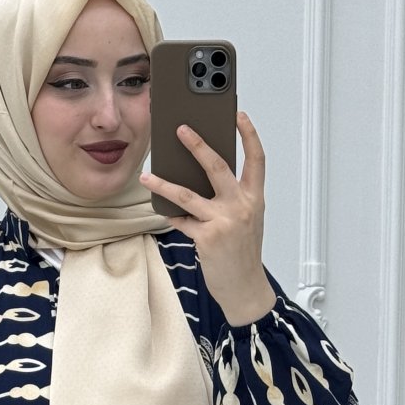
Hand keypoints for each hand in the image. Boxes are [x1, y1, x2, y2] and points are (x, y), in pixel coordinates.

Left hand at [139, 110, 275, 326]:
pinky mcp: (207, 238)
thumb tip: (199, 179)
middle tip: (181, 129)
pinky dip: (169, 214)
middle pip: (217, 166)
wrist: (245, 289)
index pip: (257, 160)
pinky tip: (158, 207)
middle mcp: (241, 206)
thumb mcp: (246, 221)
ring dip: (164, 183)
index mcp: (254, 198)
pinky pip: (181, 220)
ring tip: (147, 174)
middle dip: (197, 144)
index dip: (249, 135)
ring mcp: (224, 222)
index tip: (238, 115)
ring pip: (188, 194)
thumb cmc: (243, 254)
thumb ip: (230, 199)